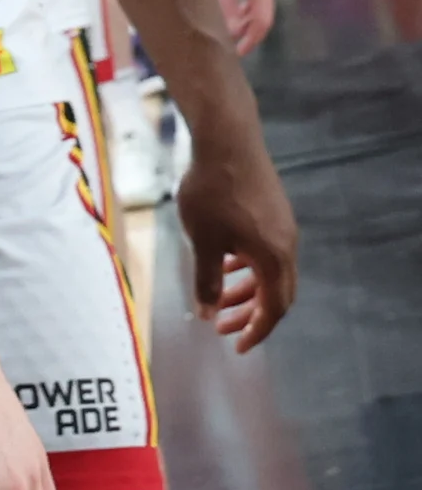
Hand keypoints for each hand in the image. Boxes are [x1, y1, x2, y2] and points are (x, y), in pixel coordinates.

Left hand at [176, 112, 297, 349]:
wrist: (227, 141)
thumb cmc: (212, 192)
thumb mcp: (203, 242)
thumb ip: (206, 280)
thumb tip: (207, 315)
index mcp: (274, 257)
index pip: (274, 308)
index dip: (257, 331)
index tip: (238, 348)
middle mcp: (286, 245)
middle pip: (276, 292)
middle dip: (251, 315)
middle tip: (222, 330)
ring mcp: (282, 227)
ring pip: (269, 271)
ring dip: (245, 290)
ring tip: (217, 301)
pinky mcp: (273, 212)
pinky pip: (265, 251)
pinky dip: (247, 266)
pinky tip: (225, 264)